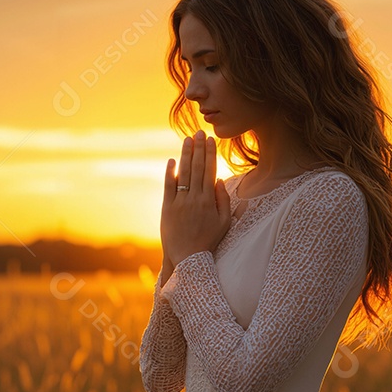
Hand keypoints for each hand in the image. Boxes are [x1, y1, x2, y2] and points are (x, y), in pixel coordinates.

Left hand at [161, 130, 230, 268]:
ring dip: (186, 155)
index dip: (210, 154)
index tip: (210, 140)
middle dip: (198, 148)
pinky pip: (169, 187)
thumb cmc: (208, 241)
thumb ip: (224, 201)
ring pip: (184, 174)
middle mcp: (194, 198)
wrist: (188, 259)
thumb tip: (220, 181)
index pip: (210, 171)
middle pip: (197, 168)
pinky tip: (172, 161)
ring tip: (187, 140)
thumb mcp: (223, 223)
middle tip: (199, 132)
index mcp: (209, 201)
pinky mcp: (167, 208)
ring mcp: (180, 202)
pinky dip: (170, 173)